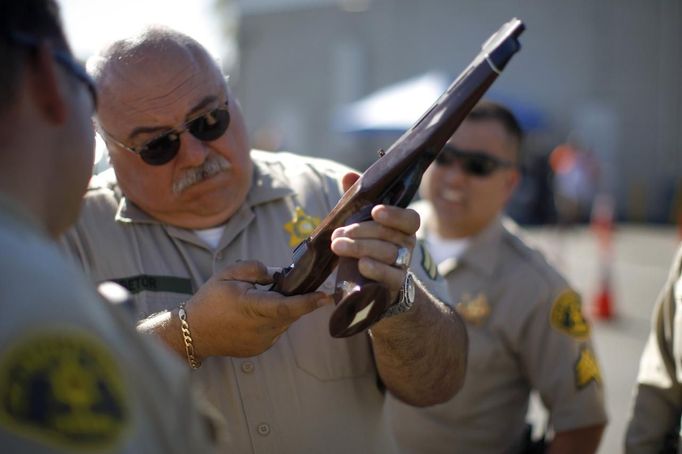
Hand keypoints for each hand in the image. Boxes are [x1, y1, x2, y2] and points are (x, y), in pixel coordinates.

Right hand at [186, 260, 331, 357]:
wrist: (192, 333)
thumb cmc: (209, 301)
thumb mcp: (228, 274)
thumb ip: (255, 269)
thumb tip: (277, 274)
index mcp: (252, 307)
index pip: (287, 306)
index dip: (308, 302)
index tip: (326, 296)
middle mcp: (261, 328)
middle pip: (290, 313)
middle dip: (292, 299)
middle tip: (280, 287)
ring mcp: (262, 342)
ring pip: (284, 322)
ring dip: (280, 310)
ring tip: (259, 301)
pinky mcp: (260, 349)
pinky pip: (276, 331)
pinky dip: (272, 321)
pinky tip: (254, 316)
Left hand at [330, 172, 419, 300]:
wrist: (370, 287)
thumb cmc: (366, 248)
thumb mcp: (359, 223)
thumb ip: (357, 200)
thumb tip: (349, 176)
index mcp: (402, 228)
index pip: (410, 219)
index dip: (395, 214)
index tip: (375, 211)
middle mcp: (406, 246)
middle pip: (390, 235)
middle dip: (362, 231)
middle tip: (339, 233)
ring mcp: (402, 266)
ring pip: (388, 253)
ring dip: (360, 248)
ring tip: (338, 245)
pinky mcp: (395, 286)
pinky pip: (391, 277)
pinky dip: (376, 269)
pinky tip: (361, 264)